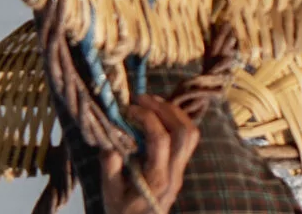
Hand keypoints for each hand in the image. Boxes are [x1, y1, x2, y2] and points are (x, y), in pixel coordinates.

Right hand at [97, 91, 205, 213]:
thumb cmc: (122, 213)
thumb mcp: (110, 192)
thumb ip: (110, 165)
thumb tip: (111, 135)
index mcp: (157, 180)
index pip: (161, 140)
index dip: (146, 118)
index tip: (128, 110)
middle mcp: (174, 174)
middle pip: (184, 132)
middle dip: (164, 108)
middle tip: (142, 98)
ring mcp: (180, 171)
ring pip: (191, 134)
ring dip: (173, 112)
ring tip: (150, 103)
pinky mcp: (180, 168)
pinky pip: (187, 139)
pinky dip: (176, 120)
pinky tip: (158, 115)